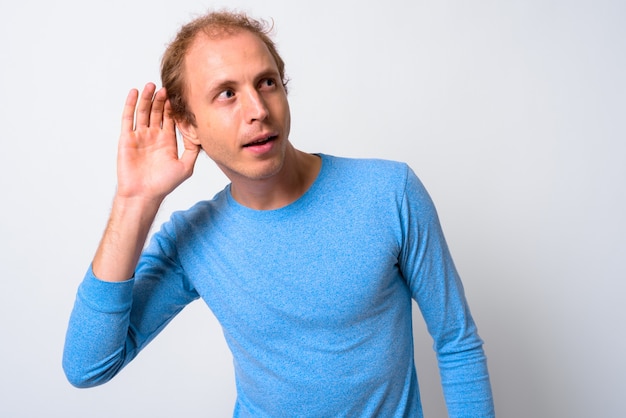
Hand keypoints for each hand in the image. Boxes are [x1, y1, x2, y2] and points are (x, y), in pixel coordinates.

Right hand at [117, 83, 199, 201]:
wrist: (144, 194)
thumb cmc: (164, 184)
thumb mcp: (186, 166)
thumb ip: (193, 150)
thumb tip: (200, 134)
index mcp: (167, 142)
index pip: (170, 119)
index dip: (174, 107)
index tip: (178, 95)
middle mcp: (153, 137)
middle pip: (157, 112)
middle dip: (161, 100)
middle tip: (166, 88)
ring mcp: (139, 137)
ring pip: (143, 112)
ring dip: (147, 98)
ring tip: (152, 85)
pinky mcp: (127, 138)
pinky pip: (128, 118)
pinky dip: (131, 105)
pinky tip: (135, 93)